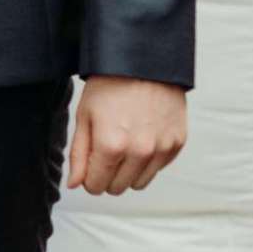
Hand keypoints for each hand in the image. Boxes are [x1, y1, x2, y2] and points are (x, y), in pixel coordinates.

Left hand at [67, 75, 187, 194]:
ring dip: (128, 171)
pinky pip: (158, 168)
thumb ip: (78, 155)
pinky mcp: (177, 144)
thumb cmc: (110, 86)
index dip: (88, 177)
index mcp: (111, 146)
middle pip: (118, 187)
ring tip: (123, 143)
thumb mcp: (84, 117)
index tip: (89, 163)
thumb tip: (75, 184)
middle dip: (107, 175)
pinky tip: (140, 136)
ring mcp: (162, 149)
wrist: (144, 63)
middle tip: (104, 150)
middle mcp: (140, 152)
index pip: (96, 186)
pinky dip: (147, 160)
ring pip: (139, 183)